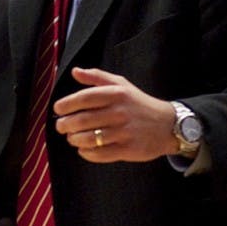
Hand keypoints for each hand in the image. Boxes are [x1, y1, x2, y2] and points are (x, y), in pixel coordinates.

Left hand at [52, 67, 176, 162]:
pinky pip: (100, 154)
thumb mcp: (121, 84)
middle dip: (65, 124)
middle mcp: (120, 112)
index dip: (66, 104)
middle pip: (83, 120)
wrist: (168, 125)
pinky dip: (87, 153)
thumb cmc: (138, 103)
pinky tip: (84, 149)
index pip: (84, 98)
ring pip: (89, 139)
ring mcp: (125, 132)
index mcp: (116, 94)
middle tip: (61, 126)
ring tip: (72, 137)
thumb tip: (75, 71)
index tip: (58, 108)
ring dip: (74, 139)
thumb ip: (97, 77)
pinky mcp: (128, 149)